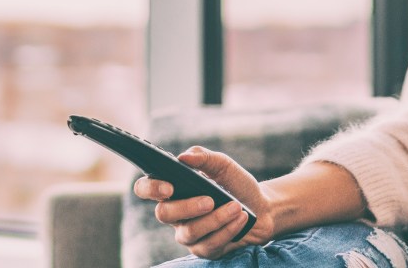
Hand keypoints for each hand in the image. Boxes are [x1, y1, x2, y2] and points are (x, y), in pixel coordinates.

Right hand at [133, 146, 275, 258]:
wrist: (261, 207)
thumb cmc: (236, 184)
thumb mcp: (223, 165)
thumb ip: (204, 157)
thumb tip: (184, 157)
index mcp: (174, 188)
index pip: (146, 188)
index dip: (151, 188)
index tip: (169, 186)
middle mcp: (176, 213)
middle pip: (164, 214)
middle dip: (187, 207)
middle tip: (210, 200)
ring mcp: (188, 233)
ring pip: (189, 232)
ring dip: (215, 218)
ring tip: (236, 207)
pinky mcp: (204, 249)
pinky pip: (209, 244)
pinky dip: (227, 229)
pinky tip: (241, 218)